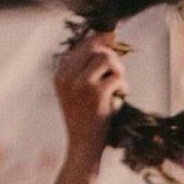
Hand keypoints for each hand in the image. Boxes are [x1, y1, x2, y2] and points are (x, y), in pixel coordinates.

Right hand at [56, 33, 126, 154]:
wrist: (82, 146)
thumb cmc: (84, 119)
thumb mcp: (78, 92)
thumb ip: (87, 68)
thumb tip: (110, 37)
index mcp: (60, 74)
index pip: (82, 45)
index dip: (100, 39)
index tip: (113, 37)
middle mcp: (67, 76)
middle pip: (95, 48)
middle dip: (112, 57)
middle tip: (118, 73)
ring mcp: (80, 84)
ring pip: (106, 58)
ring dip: (118, 71)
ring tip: (118, 87)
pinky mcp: (96, 93)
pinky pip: (117, 77)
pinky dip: (123, 87)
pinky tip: (119, 98)